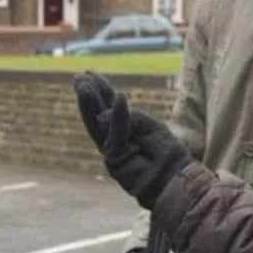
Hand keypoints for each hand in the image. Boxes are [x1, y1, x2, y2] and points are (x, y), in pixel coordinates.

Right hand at [74, 71, 191, 209]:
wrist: (174, 179)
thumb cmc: (165, 153)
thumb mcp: (149, 125)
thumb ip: (128, 118)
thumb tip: (103, 116)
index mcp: (123, 128)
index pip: (108, 106)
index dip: (100, 90)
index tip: (88, 73)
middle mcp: (113, 138)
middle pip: (97, 114)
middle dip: (88, 96)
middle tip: (78, 78)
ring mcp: (111, 150)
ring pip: (97, 125)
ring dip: (91, 104)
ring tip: (84, 87)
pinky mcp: (115, 160)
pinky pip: (118, 134)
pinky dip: (119, 116)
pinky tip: (120, 96)